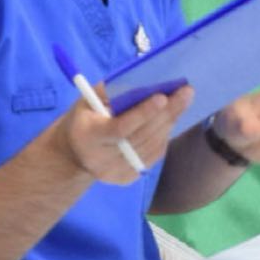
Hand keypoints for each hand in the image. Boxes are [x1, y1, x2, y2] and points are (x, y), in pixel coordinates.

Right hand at [56, 85, 194, 184]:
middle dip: (166, 113)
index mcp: (89, 136)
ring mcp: (116, 172)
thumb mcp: (89, 100)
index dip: (143, 113)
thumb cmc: (84, 118)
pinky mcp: (127, 178)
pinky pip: (152, 156)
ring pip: (151, 147)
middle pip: (141, 137)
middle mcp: (102, 159)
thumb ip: (113, 91)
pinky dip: (164, 136)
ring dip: (169, 123)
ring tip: (182, 102)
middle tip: (186, 93)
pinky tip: (170, 120)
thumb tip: (147, 81)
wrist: (73, 154)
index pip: (120, 128)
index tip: (163, 97)